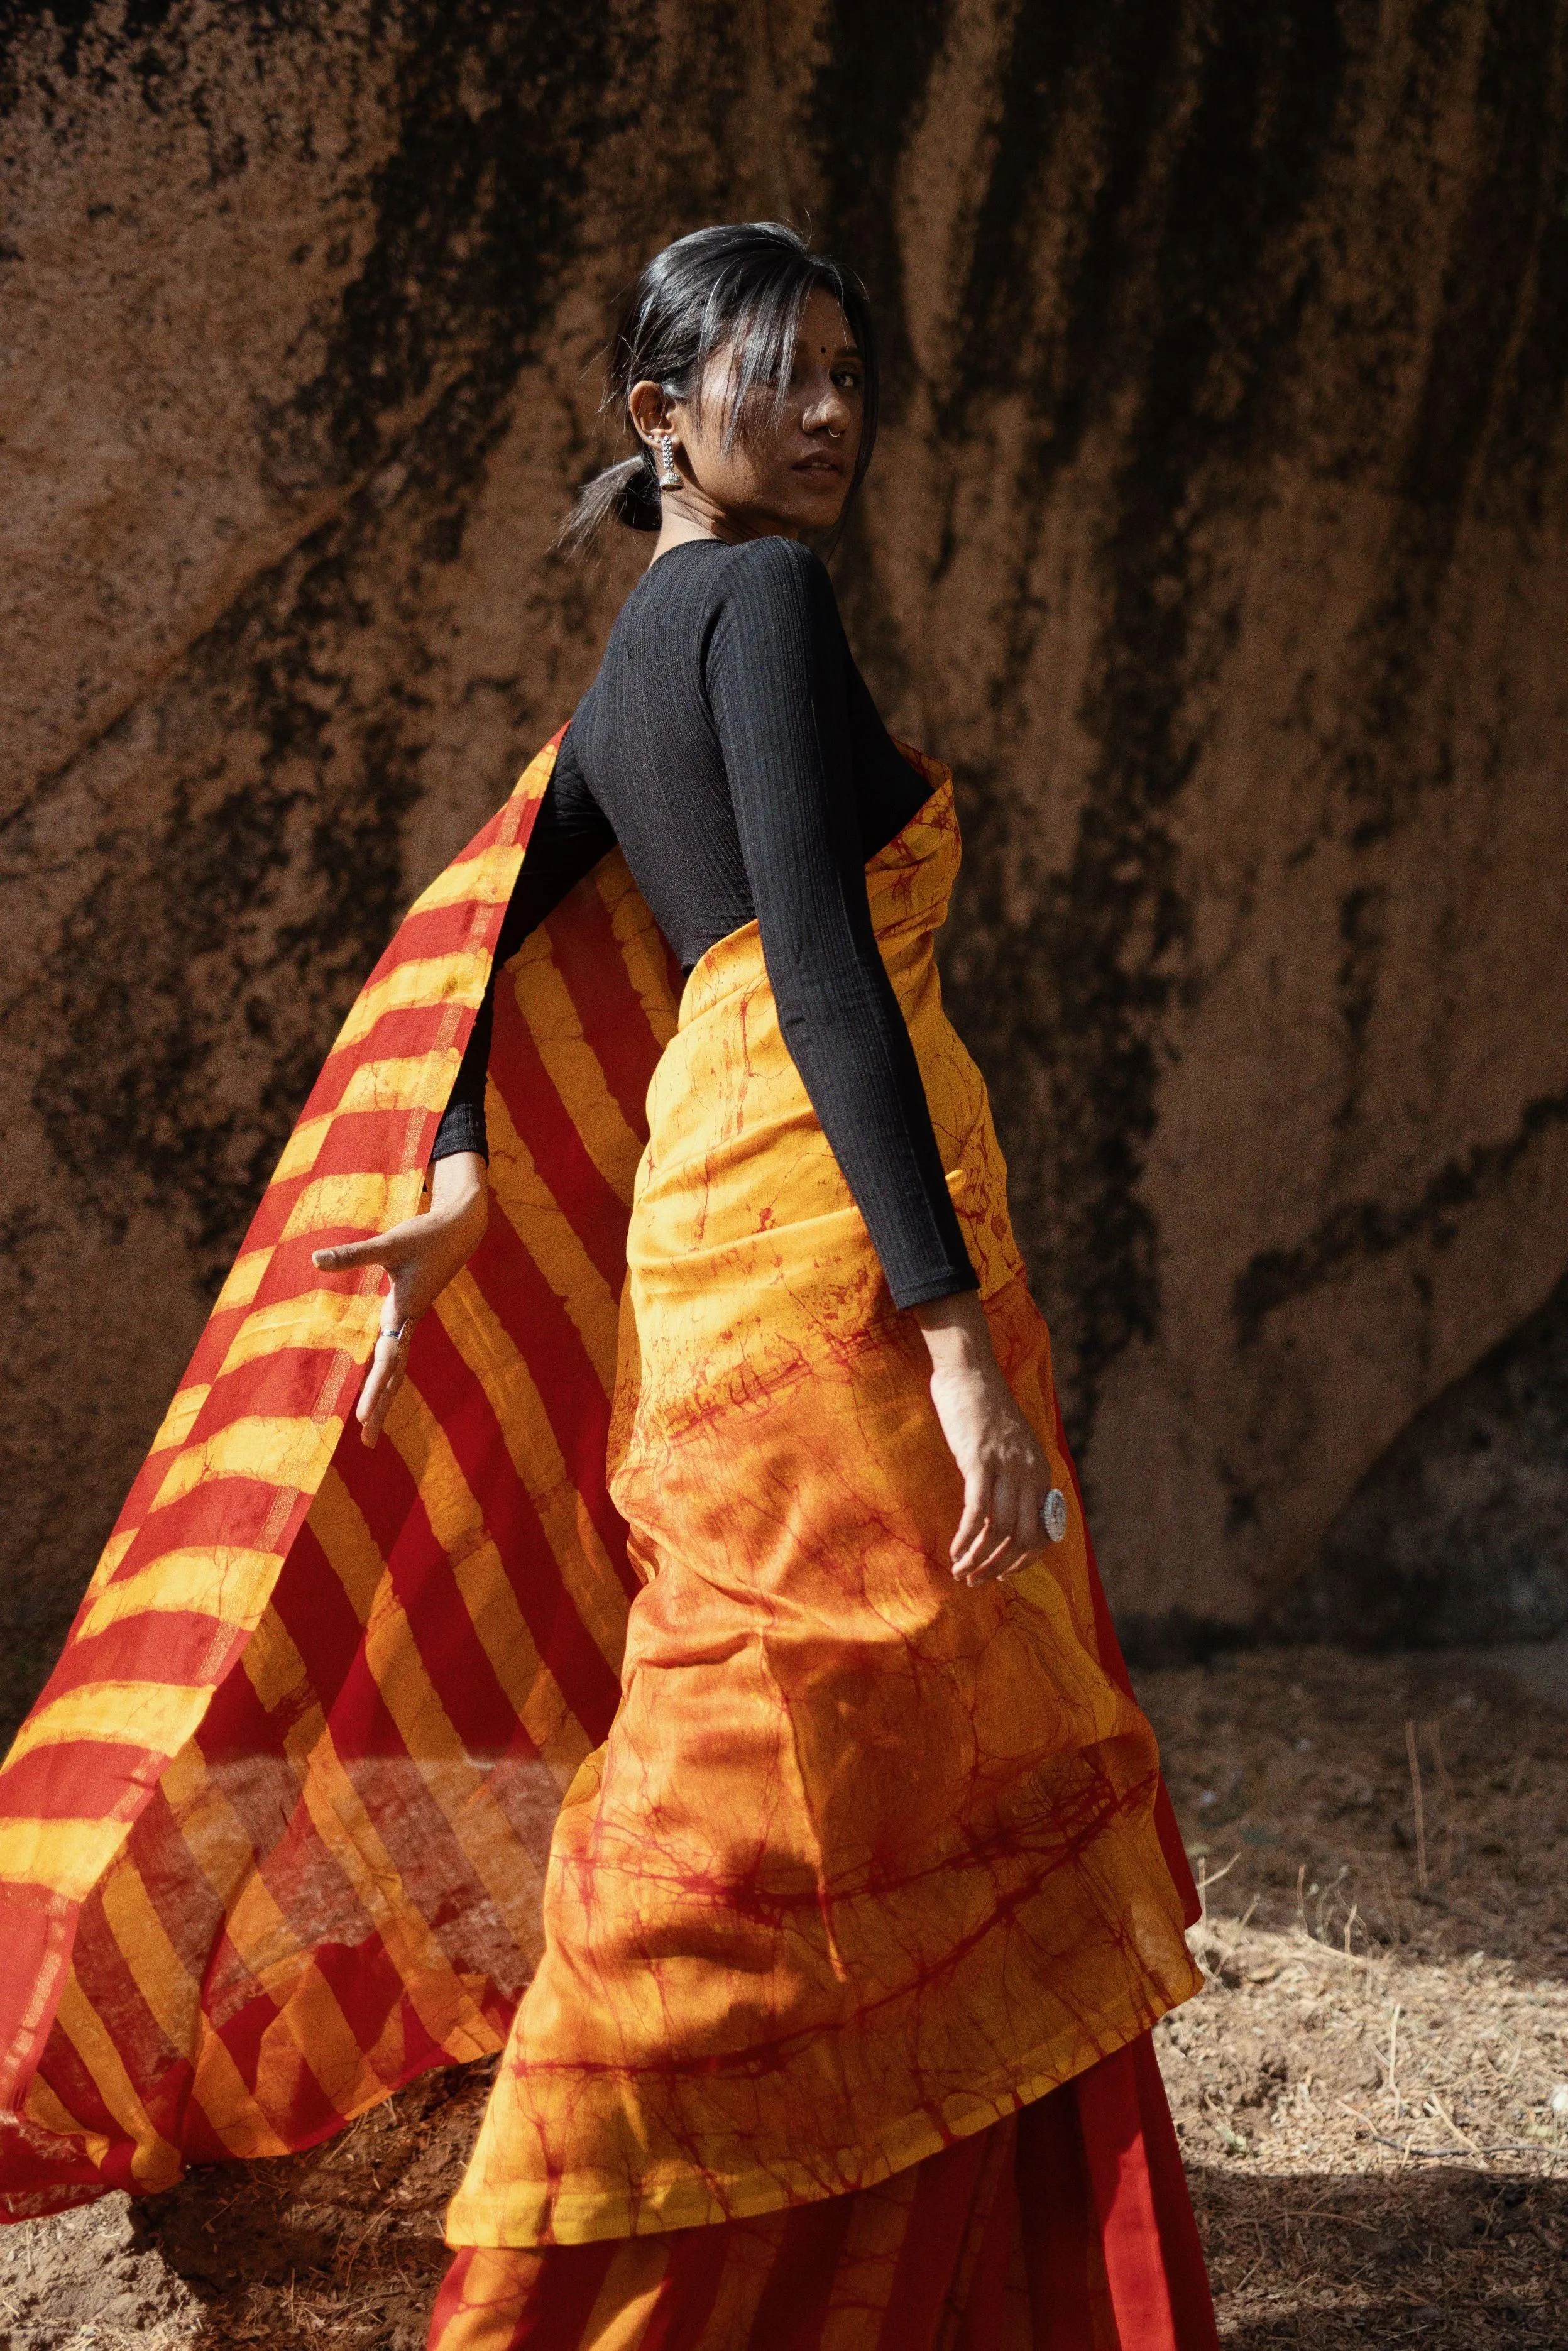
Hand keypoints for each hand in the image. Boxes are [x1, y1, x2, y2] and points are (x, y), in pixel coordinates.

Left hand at [310, 1152, 488, 1447]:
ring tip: (370, 1428)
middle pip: (394, 1375)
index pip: (388, 1360)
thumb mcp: (388, 1244)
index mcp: (404, 1313)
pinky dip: (387, 1376)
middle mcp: (408, 1323)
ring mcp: (410, 1322)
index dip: (374, 1388)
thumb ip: (352, 1255)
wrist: (459, 1232)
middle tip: (367, 1442)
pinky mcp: (409, 1316)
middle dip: (380, 1407)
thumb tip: (314, 1259)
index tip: (361, 1416)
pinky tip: (379, 1386)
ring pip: (397, 1368)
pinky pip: (396, 1355)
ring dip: (384, 1397)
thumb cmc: (425, 1236)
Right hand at [912, 1291, 1050, 1587]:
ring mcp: (1006, 1465)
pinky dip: (967, 1537)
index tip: (1002, 1576)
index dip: (1023, 1561)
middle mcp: (1030, 1471)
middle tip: (976, 1581)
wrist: (970, 1370)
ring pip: (999, 1528)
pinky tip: (956, 1551)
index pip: (1043, 1532)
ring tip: (961, 1572)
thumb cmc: (984, 1408)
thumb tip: (1002, 1516)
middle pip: (1022, 1537)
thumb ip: (1013, 1476)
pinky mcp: (979, 1460)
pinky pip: (977, 1510)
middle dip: (1000, 1567)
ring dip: (980, 1558)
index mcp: (1041, 1470)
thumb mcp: (1011, 1445)